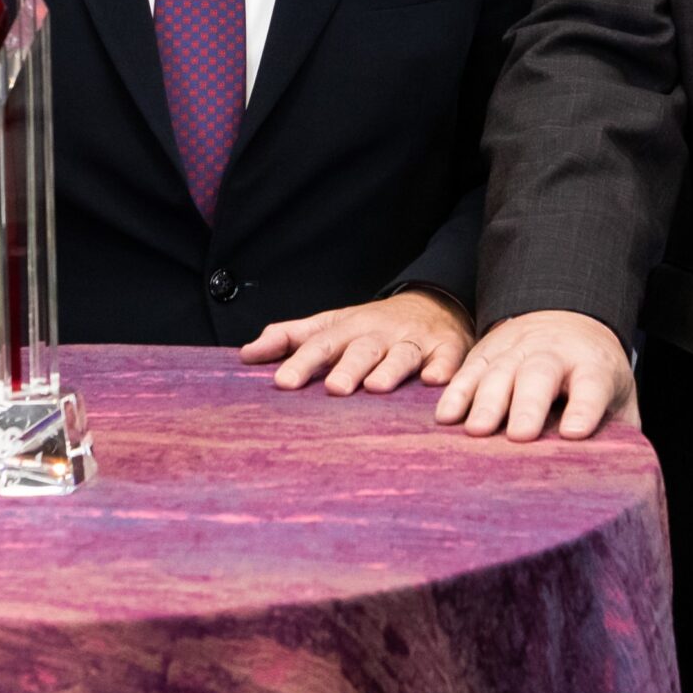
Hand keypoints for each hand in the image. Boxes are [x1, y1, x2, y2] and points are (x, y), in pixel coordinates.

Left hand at [239, 290, 474, 393]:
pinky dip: (442, 369)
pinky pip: (446, 359)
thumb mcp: (330, 324)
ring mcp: (414, 340)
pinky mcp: (446, 349)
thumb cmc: (371, 324)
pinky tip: (434, 382)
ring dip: (389, 370)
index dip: (302, 362)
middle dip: (348, 368)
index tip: (282, 382)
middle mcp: (379, 333)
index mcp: (348, 329)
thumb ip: (290, 338)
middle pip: (361, 350)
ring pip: (401, 354)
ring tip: (376, 388)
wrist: (433, 303)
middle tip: (334, 389)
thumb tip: (246, 354)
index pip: (320, 345)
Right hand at [434, 309, 638, 440]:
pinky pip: (470, 369)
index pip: (591, 385)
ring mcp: (518, 348)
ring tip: (476, 431)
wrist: (568, 319)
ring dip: (486, 400)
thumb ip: (620, 428)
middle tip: (519, 435)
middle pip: (540, 375)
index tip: (574, 433)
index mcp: (592, 366)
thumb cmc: (593, 371)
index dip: (583, 408)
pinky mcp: (489, 349)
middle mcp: (554, 353)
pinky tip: (446, 416)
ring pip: (501, 371)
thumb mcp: (619, 393)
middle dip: (528, 404)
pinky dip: (457, 392)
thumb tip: (623, 473)